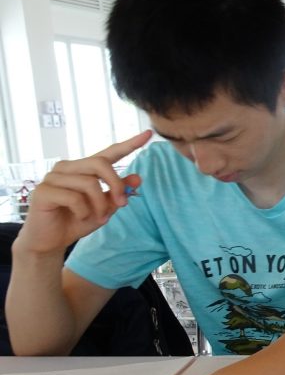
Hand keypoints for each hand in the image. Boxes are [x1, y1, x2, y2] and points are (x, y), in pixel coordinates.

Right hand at [17, 132, 151, 255]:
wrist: (52, 240)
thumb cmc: (78, 220)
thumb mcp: (106, 207)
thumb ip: (119, 192)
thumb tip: (137, 178)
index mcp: (85, 168)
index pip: (109, 152)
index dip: (130, 144)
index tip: (149, 134)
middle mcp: (68, 167)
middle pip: (100, 164)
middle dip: (116, 185)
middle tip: (122, 204)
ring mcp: (53, 177)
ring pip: (89, 183)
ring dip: (100, 204)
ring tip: (99, 217)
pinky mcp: (44, 191)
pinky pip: (74, 197)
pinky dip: (84, 211)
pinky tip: (80, 216)